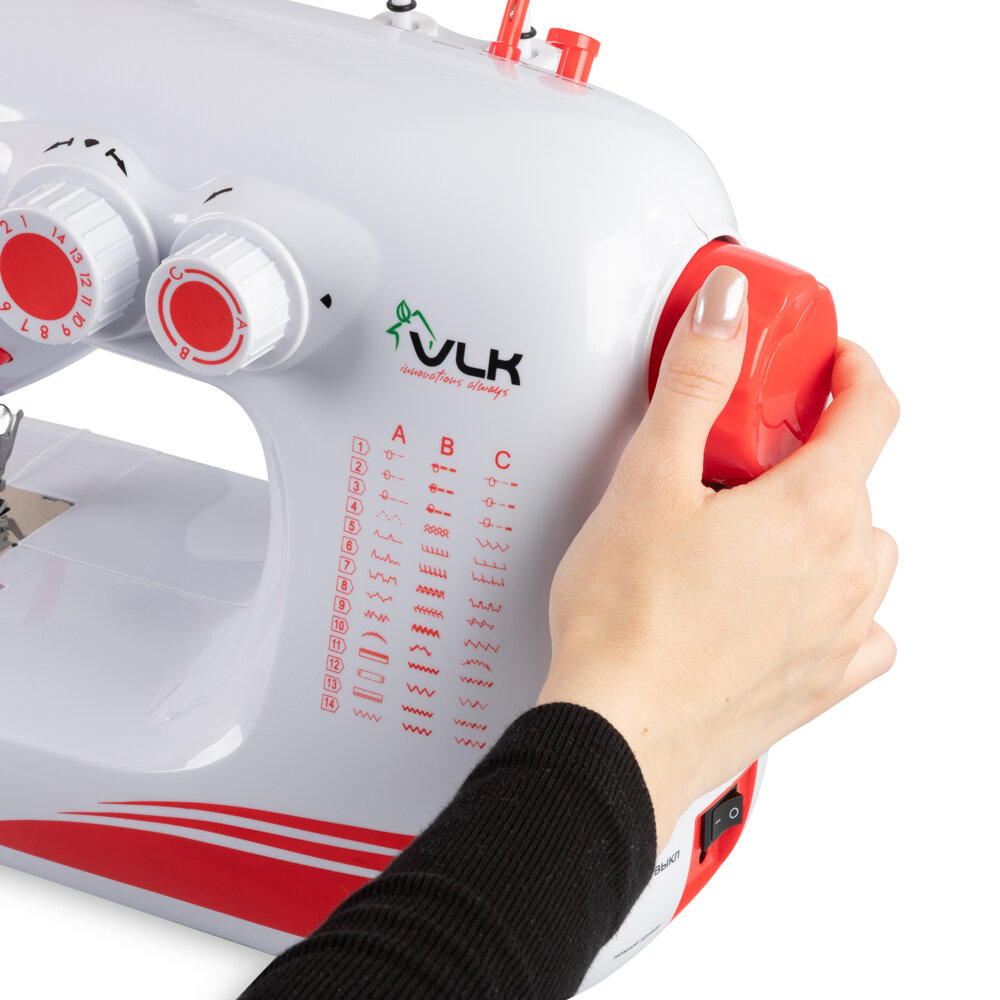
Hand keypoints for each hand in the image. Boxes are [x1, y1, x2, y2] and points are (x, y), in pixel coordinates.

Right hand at [537, 266, 899, 853]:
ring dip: (827, 527)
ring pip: (865, 552)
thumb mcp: (649, 478)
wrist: (618, 732)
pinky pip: (864, 629)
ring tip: (755, 535)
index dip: (852, 372)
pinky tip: (787, 604)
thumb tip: (727, 310)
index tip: (830, 366)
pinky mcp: (823, 683)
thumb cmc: (627, 620)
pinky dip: (839, 603)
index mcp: (814, 509)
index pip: (872, 409)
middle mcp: (846, 569)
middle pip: (859, 482)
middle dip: (812, 455)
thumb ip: (695, 381)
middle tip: (747, 460)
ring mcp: (841, 631)